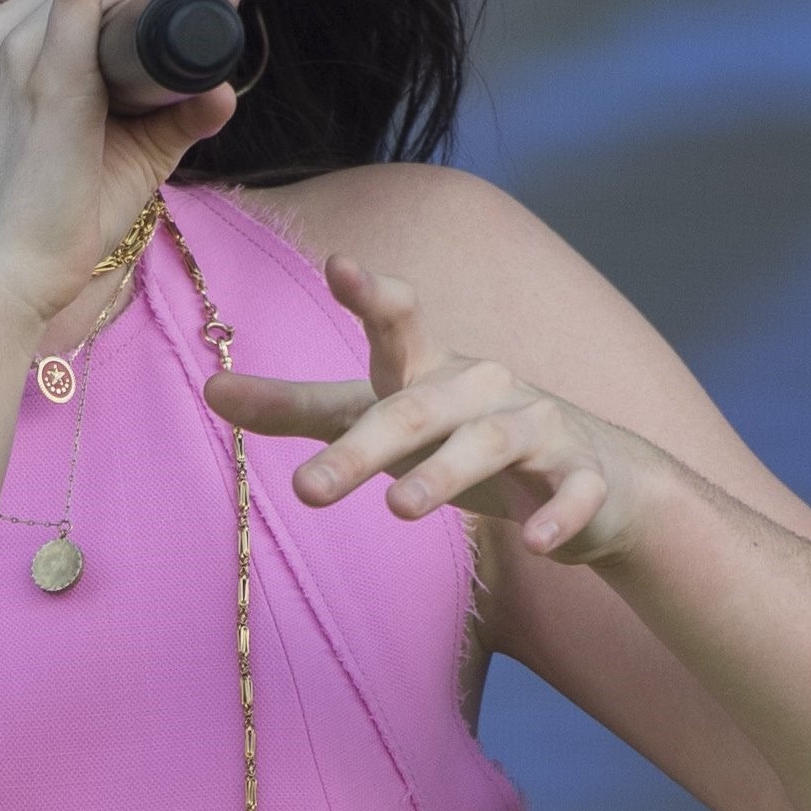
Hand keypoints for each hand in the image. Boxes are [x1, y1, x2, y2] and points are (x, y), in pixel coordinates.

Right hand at [0, 0, 235, 332]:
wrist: (4, 276)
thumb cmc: (54, 223)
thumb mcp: (123, 159)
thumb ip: (171, 122)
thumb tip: (223, 91)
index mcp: (13, 49)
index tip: (182, 14)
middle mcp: (8, 36)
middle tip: (196, 19)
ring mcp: (21, 50)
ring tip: (192, 14)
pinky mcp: (47, 74)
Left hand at [206, 252, 661, 563]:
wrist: (600, 480)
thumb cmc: (466, 440)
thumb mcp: (383, 420)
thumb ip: (301, 408)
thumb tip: (211, 389)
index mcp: (432, 370)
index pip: (396, 328)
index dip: (371, 297)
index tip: (339, 265)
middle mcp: (483, 387)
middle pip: (419, 409)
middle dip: (365, 447)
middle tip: (307, 490)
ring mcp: (539, 429)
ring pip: (491, 443)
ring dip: (447, 474)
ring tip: (400, 510)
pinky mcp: (584, 478)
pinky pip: (572, 494)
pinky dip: (556, 516)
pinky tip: (535, 544)